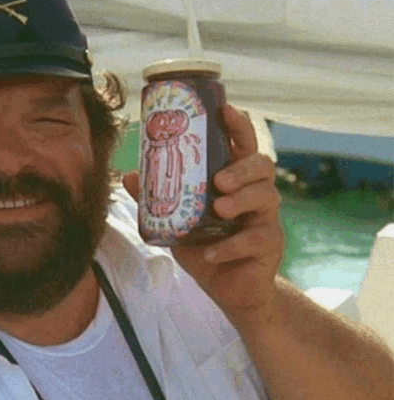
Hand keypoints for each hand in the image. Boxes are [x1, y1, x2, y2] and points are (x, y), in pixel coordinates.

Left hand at [123, 105, 283, 325]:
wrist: (228, 290)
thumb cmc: (205, 247)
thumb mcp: (176, 223)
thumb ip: (156, 200)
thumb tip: (128, 175)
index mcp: (235, 181)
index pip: (243, 146)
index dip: (238, 126)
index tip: (226, 110)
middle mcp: (255, 194)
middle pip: (263, 165)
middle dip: (242, 168)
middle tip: (219, 180)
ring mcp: (267, 219)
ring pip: (267, 197)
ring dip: (241, 200)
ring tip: (219, 209)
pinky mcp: (271, 245)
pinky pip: (258, 238)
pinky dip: (231, 246)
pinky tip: (210, 252)